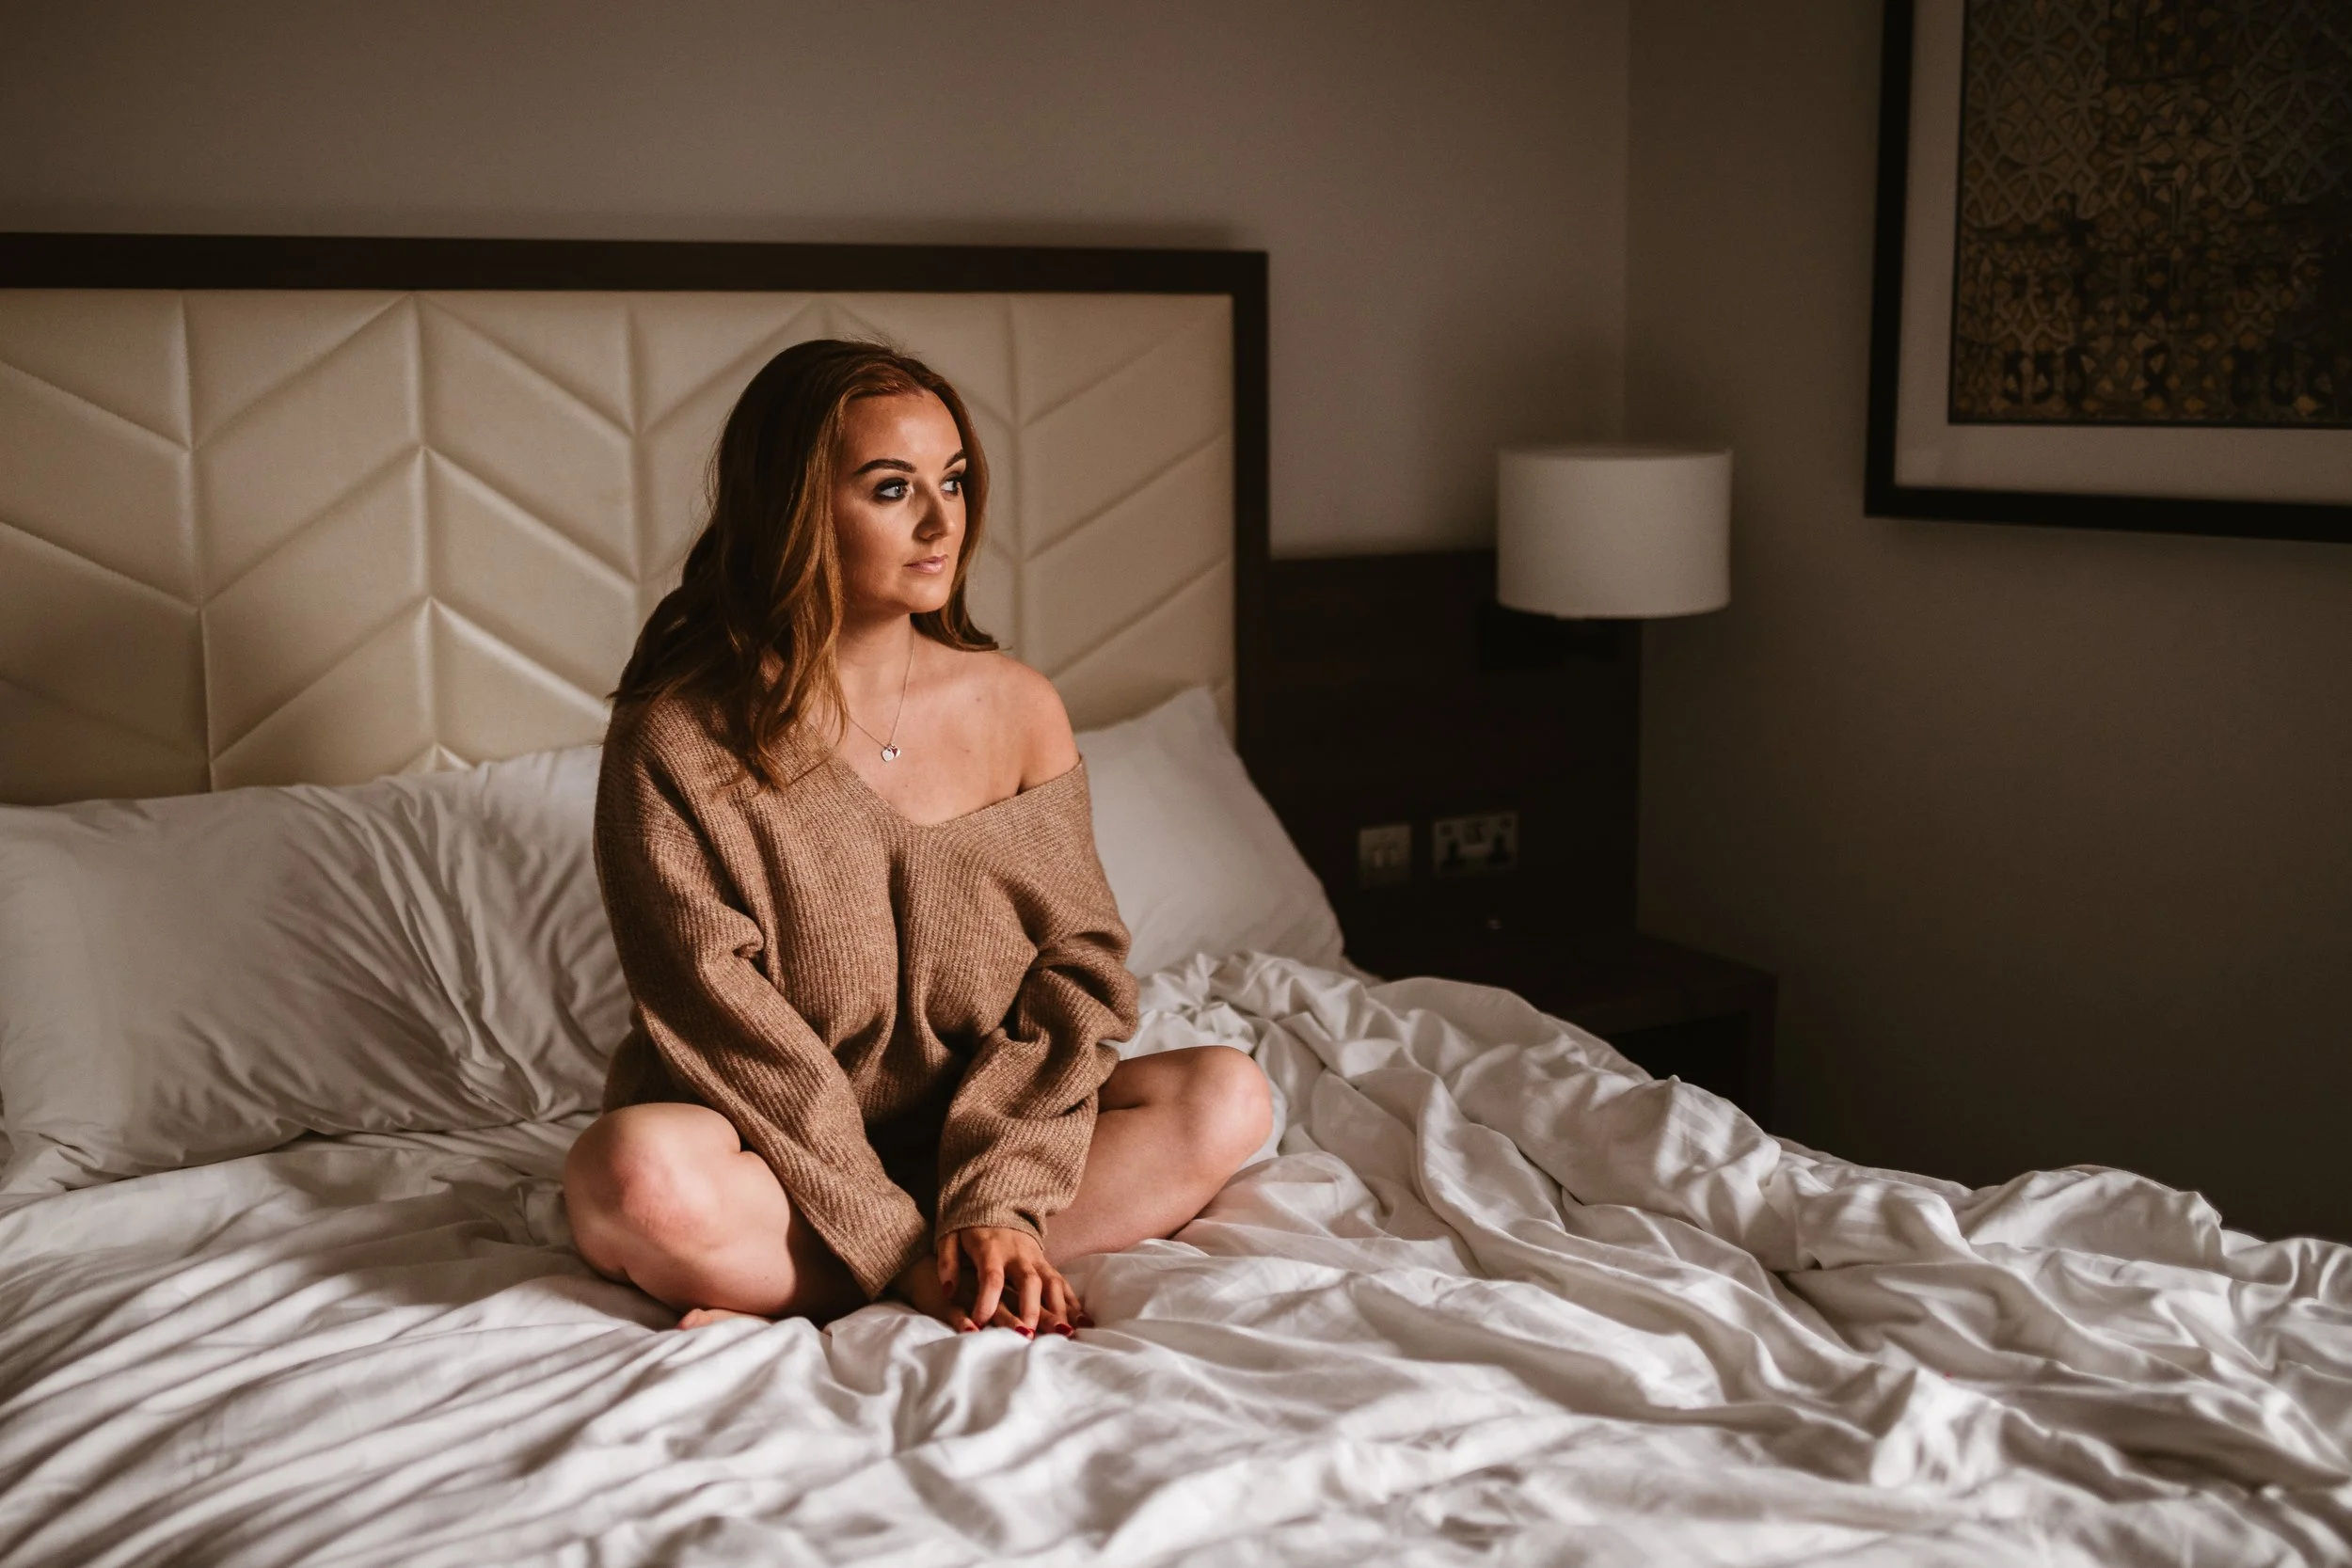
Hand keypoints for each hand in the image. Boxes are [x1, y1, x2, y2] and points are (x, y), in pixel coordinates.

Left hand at [936, 1226, 1087, 1337]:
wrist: (997, 1203)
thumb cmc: (969, 1229)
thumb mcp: (950, 1238)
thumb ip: (947, 1263)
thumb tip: (947, 1290)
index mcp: (991, 1250)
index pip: (991, 1277)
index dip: (986, 1300)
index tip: (980, 1324)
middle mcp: (1018, 1255)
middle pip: (1028, 1281)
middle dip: (1030, 1308)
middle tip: (1028, 1335)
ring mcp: (1036, 1258)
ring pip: (1051, 1282)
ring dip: (1058, 1308)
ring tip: (1062, 1333)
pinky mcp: (1046, 1263)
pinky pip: (1062, 1282)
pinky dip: (1073, 1302)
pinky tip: (1081, 1322)